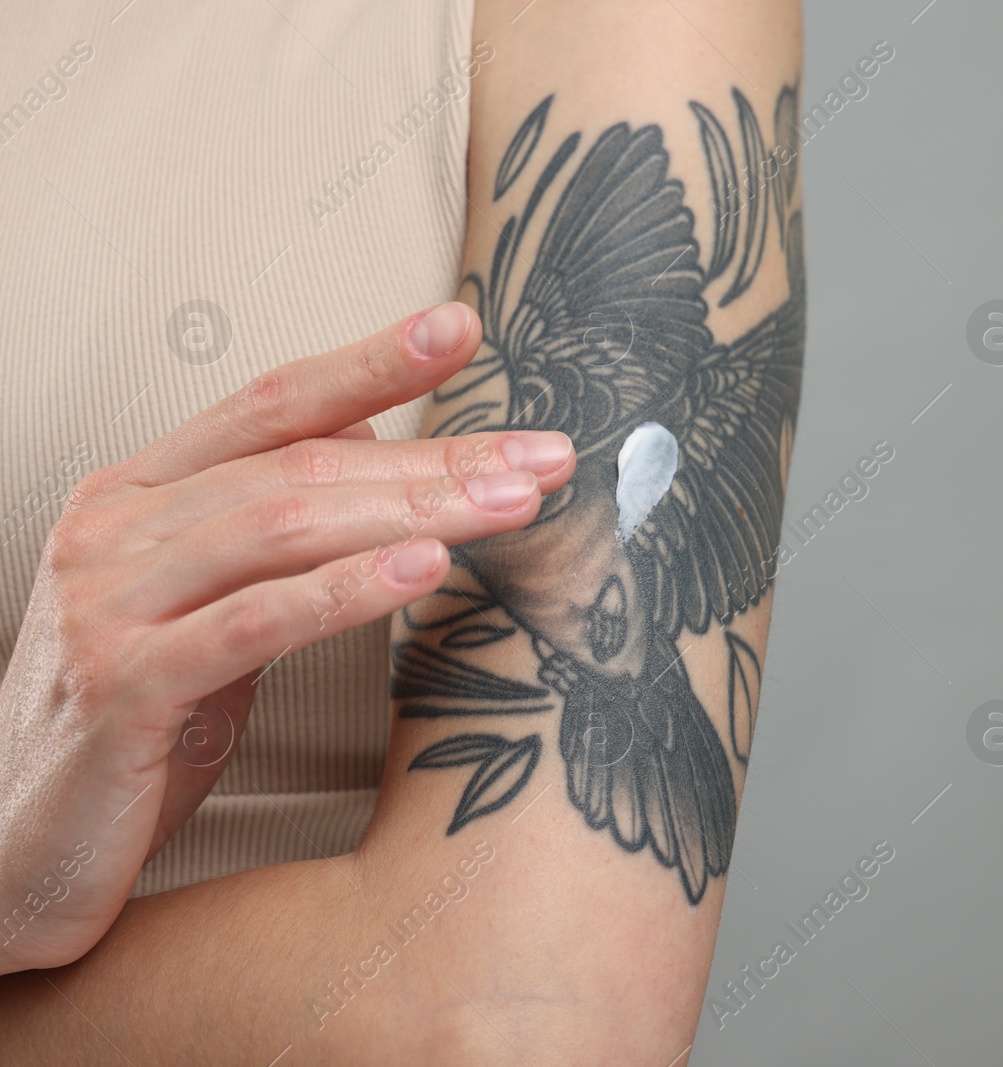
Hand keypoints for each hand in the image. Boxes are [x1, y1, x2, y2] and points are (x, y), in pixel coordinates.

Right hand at [0, 303, 574, 973]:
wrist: (14, 846)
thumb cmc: (131, 721)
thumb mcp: (208, 605)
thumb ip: (274, 526)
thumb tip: (373, 443)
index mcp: (136, 496)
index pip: (271, 403)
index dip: (369, 360)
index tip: (461, 327)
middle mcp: (114, 529)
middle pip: (301, 463)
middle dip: (436, 456)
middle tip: (542, 455)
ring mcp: (110, 603)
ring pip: (283, 525)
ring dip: (415, 509)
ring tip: (512, 502)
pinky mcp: (124, 686)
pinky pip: (255, 621)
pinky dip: (348, 590)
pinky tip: (424, 567)